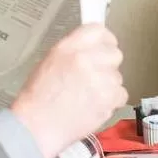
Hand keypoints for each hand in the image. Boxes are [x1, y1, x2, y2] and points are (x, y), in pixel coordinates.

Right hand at [9, 24, 129, 157]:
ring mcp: (100, 78)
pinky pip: (120, 94)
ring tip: (88, 97)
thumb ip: (73, 51)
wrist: (37, 126)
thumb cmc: (38, 98)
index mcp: (68, 47)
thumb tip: (92, 48)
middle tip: (94, 77)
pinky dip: (111, 101)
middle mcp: (86, 59)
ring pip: (117, 76)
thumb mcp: (50, 62)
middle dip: (107, 65)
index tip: (102, 48)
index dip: (103, 41)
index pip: (98, 31)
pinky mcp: (109, 98)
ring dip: (107, 85)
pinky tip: (94, 106)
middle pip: (115, 53)